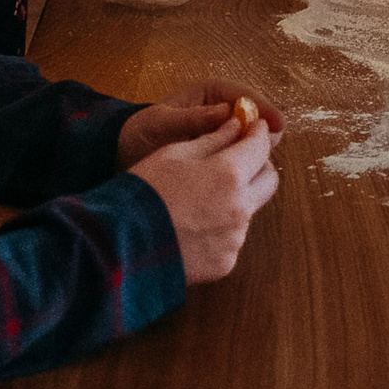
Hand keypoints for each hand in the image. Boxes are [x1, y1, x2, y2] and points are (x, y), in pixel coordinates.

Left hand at [116, 80, 282, 169]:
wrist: (122, 155)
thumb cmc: (140, 132)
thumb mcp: (161, 123)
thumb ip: (191, 119)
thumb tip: (226, 112)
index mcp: (210, 94)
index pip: (245, 96)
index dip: (263, 109)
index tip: (278, 123)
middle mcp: (221, 112)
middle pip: (253, 119)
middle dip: (262, 132)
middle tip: (271, 147)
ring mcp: (221, 135)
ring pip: (248, 140)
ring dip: (254, 151)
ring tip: (259, 164)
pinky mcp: (218, 155)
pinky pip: (237, 158)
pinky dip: (242, 166)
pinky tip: (245, 178)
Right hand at [127, 103, 279, 284]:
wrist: (119, 245)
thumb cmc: (143, 192)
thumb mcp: (173, 154)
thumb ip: (212, 139)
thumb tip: (236, 126)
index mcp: (229, 175)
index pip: (259, 147)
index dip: (257, 133)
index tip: (254, 127)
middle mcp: (240, 208)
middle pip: (269, 181)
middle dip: (258, 166)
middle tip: (239, 159)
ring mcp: (235, 238)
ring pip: (249, 210)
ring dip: (236, 199)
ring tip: (200, 199)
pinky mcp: (225, 262)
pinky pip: (231, 238)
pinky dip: (220, 228)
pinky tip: (192, 226)